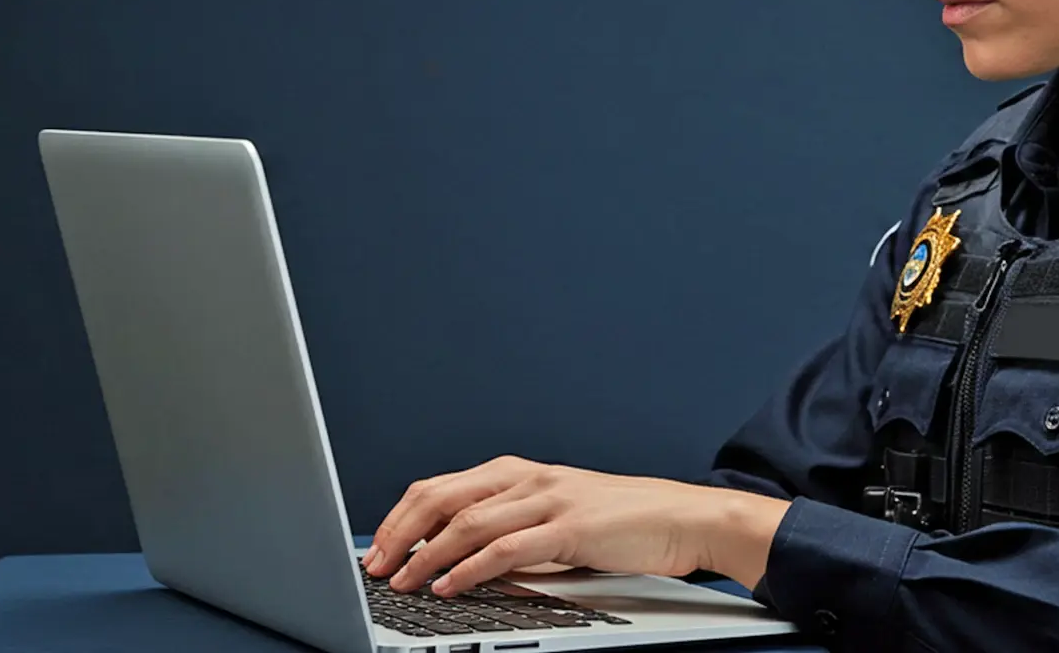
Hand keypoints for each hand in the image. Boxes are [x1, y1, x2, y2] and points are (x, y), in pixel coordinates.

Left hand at [362, 456, 788, 594]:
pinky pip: (508, 547)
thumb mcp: (555, 521)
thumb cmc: (623, 522)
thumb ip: (511, 534)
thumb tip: (458, 563)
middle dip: (401, 533)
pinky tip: (451, 586)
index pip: (441, 487)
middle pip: (443, 496)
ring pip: (469, 521)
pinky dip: (471, 568)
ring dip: (427, 555)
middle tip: (376, 566)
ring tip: (404, 581)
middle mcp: (527, 477)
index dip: (401, 518)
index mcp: (519, 472)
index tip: (378, 548)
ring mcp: (548, 498)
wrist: (682, 517)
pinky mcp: (569, 525)